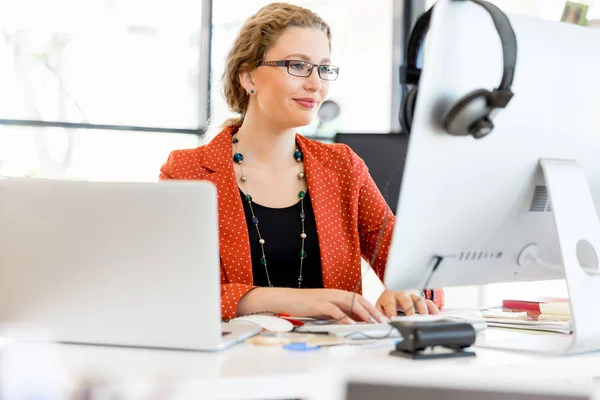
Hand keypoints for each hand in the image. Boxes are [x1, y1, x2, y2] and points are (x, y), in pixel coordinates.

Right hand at [238, 287, 384, 323]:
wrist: (286, 299)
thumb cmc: (304, 305)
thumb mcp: (324, 309)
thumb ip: (337, 313)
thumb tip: (351, 322)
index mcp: (337, 294)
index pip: (359, 299)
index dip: (371, 308)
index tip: (380, 317)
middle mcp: (335, 293)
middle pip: (359, 300)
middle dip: (372, 311)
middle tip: (382, 321)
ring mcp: (328, 297)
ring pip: (351, 304)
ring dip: (363, 314)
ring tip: (373, 323)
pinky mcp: (320, 304)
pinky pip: (336, 311)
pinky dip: (345, 318)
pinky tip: (351, 325)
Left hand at [375, 290, 438, 318]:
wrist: (395, 286)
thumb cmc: (388, 299)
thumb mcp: (380, 305)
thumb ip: (379, 314)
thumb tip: (380, 324)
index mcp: (390, 296)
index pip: (390, 304)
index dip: (391, 312)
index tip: (393, 320)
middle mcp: (402, 294)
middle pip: (406, 300)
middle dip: (409, 310)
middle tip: (411, 320)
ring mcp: (412, 295)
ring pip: (419, 300)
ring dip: (423, 310)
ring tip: (425, 319)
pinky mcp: (421, 298)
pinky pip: (429, 302)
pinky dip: (433, 309)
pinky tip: (436, 317)